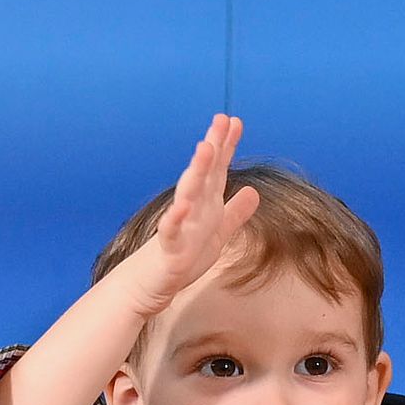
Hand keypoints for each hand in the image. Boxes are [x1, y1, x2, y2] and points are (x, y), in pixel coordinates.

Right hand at [107, 115, 259, 324]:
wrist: (150, 285)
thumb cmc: (182, 258)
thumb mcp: (217, 234)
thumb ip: (234, 213)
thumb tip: (254, 192)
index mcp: (204, 204)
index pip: (217, 171)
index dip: (226, 147)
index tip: (235, 122)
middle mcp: (191, 208)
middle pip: (204, 173)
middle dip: (213, 147)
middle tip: (222, 120)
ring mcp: (179, 225)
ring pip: (188, 193)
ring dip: (197, 171)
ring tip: (206, 149)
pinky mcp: (169, 248)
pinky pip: (171, 231)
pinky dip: (175, 218)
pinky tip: (182, 205)